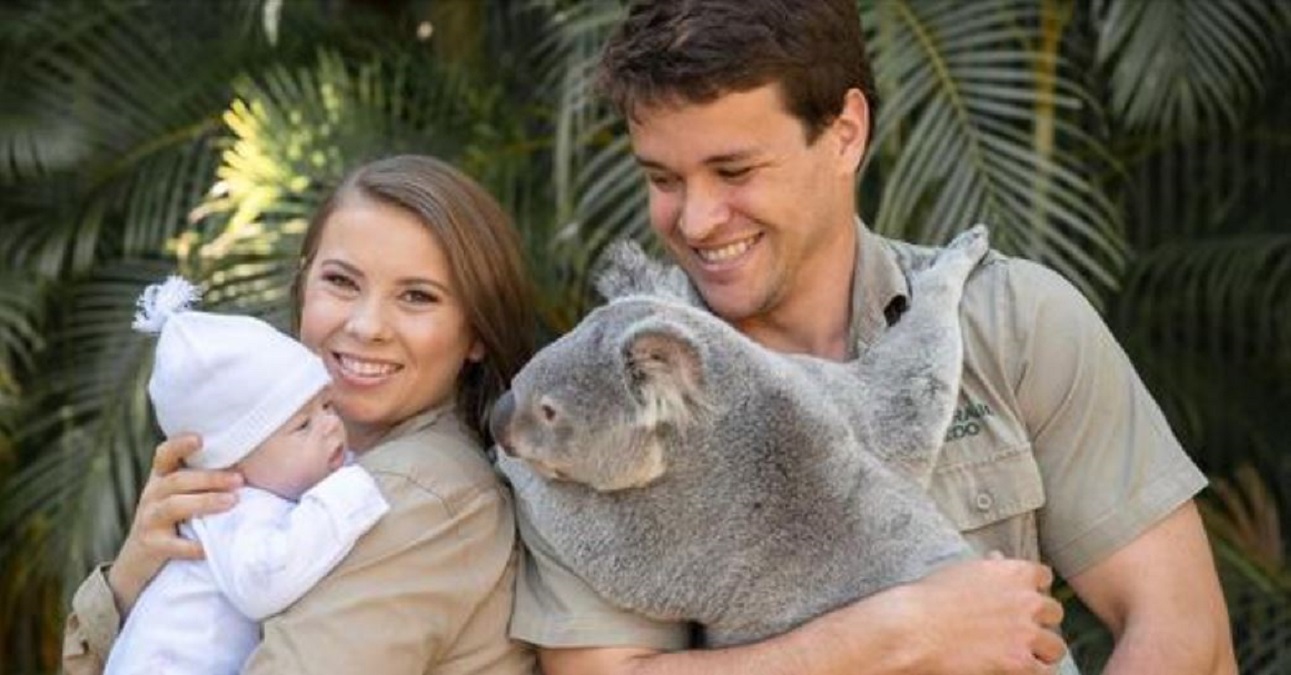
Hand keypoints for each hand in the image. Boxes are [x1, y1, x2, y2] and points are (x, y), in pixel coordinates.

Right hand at [107, 434, 241, 615]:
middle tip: (239, 480)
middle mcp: (152, 496)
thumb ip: (202, 482)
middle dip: (210, 478)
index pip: (164, 455)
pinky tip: (211, 547)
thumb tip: (249, 468)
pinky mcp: (151, 546)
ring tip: (232, 502)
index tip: (201, 438)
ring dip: (205, 502)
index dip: (180, 445)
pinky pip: (173, 545)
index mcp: (161, 479)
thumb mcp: (180, 496)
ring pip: (174, 506)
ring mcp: (149, 520)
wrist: (137, 561)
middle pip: (177, 480)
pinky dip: (193, 546)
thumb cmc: (171, 522)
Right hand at [865, 556, 1066, 673]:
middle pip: (1053, 612)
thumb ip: (989, 568)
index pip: (1043, 576)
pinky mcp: (1020, 663)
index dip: (1034, 588)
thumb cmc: (930, 599)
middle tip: (1024, 629)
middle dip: (1040, 621)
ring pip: (1055, 646)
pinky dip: (1035, 671)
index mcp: (1013, 572)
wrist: (915, 629)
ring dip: (1043, 650)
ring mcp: (1026, 633)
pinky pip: (1045, 671)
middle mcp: (1027, 601)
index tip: (1025, 598)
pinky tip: (1021, 670)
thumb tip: (997, 558)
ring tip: (1029, 655)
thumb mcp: (962, 571)